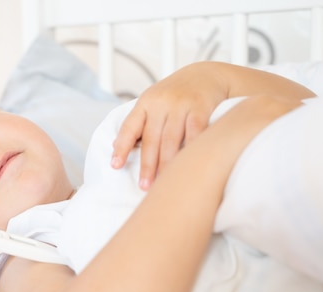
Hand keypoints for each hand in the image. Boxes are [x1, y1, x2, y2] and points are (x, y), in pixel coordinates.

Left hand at [111, 63, 226, 189]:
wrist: (207, 75)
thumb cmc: (175, 95)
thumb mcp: (153, 102)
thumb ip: (139, 123)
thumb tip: (116, 147)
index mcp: (145, 102)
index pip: (129, 127)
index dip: (122, 147)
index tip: (115, 166)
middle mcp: (161, 102)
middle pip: (151, 139)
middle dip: (147, 165)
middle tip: (144, 186)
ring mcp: (181, 104)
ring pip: (171, 140)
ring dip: (166, 164)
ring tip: (163, 182)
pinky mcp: (201, 108)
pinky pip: (195, 133)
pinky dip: (190, 150)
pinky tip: (187, 165)